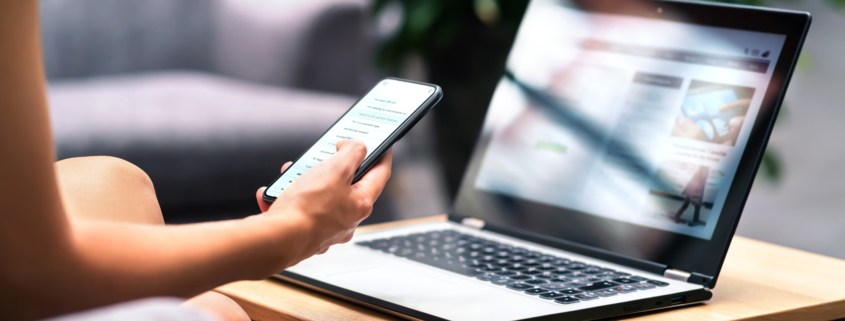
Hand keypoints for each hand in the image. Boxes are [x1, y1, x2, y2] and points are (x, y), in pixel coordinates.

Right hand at [255, 139, 391, 261]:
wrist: (276, 240)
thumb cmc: (308, 208)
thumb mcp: (337, 168)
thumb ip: (352, 152)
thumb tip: (355, 146)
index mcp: (361, 204)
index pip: (380, 175)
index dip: (382, 156)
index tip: (384, 145)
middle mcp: (346, 220)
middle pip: (346, 185)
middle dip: (332, 167)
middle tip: (325, 155)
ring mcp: (324, 229)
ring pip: (317, 196)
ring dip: (303, 181)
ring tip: (290, 173)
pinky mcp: (302, 234)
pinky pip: (294, 209)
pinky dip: (284, 198)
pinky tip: (271, 195)